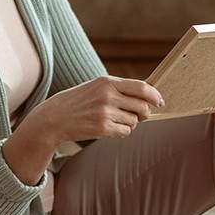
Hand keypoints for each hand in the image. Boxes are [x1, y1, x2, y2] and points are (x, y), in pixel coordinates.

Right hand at [32, 76, 164, 140]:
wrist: (54, 118)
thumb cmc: (77, 102)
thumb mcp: (96, 87)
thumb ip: (118, 89)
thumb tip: (147, 97)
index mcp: (107, 82)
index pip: (141, 87)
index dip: (154, 95)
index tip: (160, 101)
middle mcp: (108, 95)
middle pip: (142, 106)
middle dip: (144, 113)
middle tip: (139, 116)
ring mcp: (105, 112)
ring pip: (134, 121)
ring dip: (130, 123)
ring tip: (115, 120)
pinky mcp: (102, 128)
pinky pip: (126, 132)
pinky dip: (123, 132)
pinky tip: (111, 128)